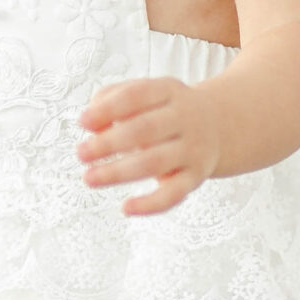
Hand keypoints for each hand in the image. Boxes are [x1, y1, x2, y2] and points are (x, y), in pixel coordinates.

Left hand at [77, 78, 220, 216]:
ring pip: (155, 162)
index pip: (137, 95)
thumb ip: (112, 99)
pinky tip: (126, 208)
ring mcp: (192, 149)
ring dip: (118, 172)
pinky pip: (174, 194)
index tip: (83, 122)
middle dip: (109, 143)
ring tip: (90, 178)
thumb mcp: (144, 93)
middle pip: (145, 129)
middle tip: (81, 153)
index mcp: (169, 90)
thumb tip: (91, 122)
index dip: (108, 109)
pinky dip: (150, 204)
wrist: (218, 126)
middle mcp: (184, 118)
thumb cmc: (166, 110)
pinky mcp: (195, 177)